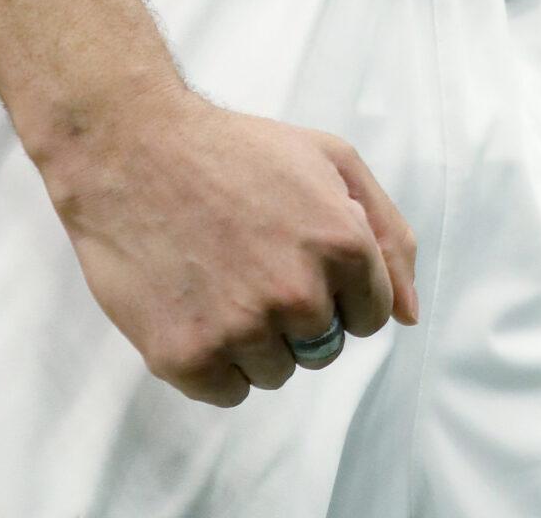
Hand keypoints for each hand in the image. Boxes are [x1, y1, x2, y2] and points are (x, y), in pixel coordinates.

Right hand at [49, 90, 418, 407]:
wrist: (129, 149)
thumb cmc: (233, 149)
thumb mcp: (329, 159)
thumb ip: (387, 234)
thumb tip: (411, 316)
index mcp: (340, 243)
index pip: (372, 314)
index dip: (338, 286)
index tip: (301, 256)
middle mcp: (297, 293)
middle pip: (325, 347)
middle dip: (300, 311)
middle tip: (254, 259)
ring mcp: (240, 329)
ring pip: (277, 372)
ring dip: (257, 337)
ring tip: (220, 276)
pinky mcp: (187, 357)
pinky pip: (229, 390)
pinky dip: (215, 358)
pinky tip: (195, 301)